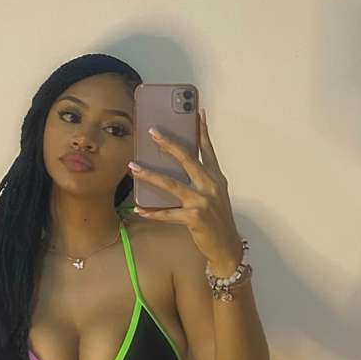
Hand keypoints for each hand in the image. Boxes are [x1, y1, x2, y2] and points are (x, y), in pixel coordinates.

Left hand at [128, 109, 242, 272]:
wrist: (227, 247)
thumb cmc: (217, 221)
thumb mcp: (215, 196)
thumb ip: (201, 180)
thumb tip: (177, 169)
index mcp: (216, 178)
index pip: (208, 149)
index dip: (202, 130)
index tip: (196, 112)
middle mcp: (210, 185)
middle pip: (187, 159)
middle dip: (169, 144)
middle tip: (152, 132)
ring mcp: (202, 201)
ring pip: (171, 184)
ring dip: (150, 175)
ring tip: (133, 167)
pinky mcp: (194, 218)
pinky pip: (167, 213)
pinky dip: (152, 212)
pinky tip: (139, 209)